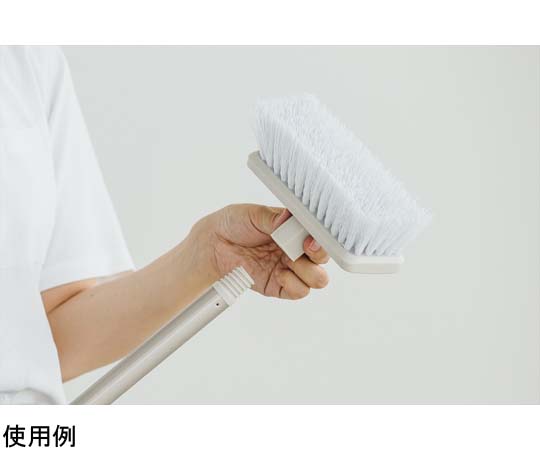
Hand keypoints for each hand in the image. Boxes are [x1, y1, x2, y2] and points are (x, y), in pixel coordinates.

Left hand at [191, 204, 329, 299]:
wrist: (211, 245)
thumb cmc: (232, 224)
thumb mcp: (254, 214)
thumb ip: (274, 218)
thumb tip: (290, 218)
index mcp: (294, 229)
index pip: (320, 235)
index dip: (322, 237)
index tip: (312, 236)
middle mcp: (295, 250)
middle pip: (323, 259)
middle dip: (319, 255)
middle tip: (304, 247)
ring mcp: (288, 269)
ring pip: (317, 278)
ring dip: (308, 271)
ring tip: (288, 261)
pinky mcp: (278, 286)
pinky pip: (299, 291)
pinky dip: (294, 284)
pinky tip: (280, 274)